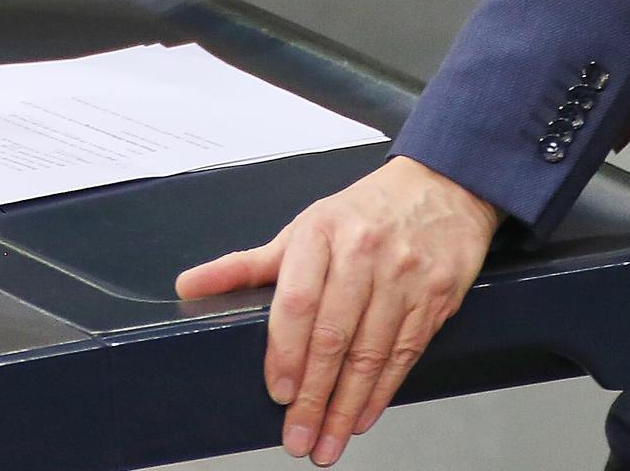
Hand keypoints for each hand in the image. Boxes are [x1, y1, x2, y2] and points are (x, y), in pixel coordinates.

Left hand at [175, 154, 502, 465]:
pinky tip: (363, 415)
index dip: (285, 352)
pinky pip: (404, 353)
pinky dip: (382, 391)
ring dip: (346, 407)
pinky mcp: (436, 295)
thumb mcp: (305, 227)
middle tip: (297, 439)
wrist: (441, 186)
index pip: (297, 300)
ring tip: (327, 443)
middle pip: (333, 336)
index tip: (277, 393)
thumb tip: (189, 286)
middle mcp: (365, 251)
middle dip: (313, 397)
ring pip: (370, 353)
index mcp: (323, 231)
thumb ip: (248, 264)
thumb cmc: (364, 212)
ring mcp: (405, 274)